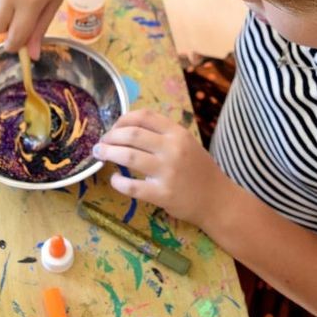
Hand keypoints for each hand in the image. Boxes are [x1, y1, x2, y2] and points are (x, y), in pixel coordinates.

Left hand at [93, 109, 230, 225]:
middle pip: (132, 134)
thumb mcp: (186, 142)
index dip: (123, 119)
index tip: (114, 127)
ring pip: (129, 156)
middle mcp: (172, 149)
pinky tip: (115, 179)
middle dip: (111, 136)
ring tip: (99, 154)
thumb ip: (162, 134)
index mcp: (177, 133)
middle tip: (101, 141)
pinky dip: (118, 182)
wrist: (217, 200)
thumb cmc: (198, 170)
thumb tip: (127, 127)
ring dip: (109, 153)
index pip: (144, 116)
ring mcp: (167, 172)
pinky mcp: (163, 194)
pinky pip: (132, 186)